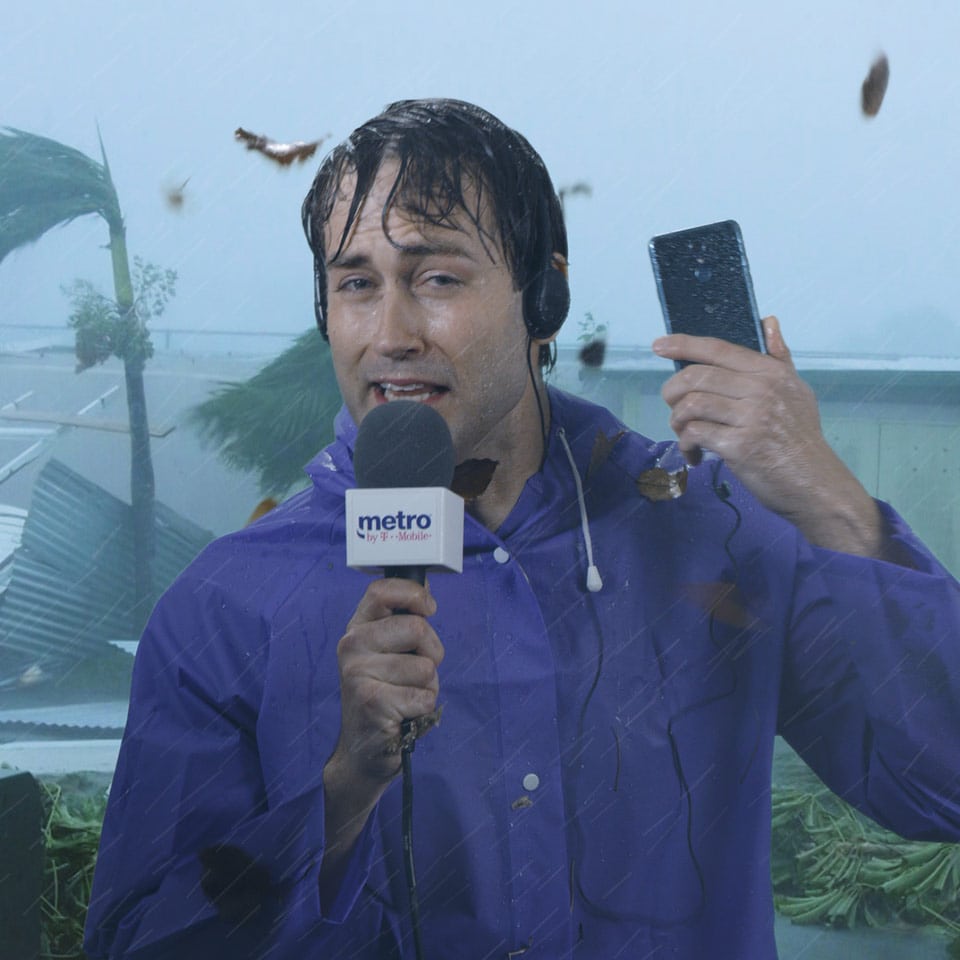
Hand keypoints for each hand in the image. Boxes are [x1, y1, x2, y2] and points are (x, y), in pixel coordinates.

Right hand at [328, 577, 443, 790]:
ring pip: (426, 666)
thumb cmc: (384, 696)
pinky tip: (402, 714)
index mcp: (357, 629)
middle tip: (415, 672)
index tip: (428, 608)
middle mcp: (351, 646)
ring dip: (428, 686)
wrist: (363, 751)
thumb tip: (425, 589)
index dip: (413, 594)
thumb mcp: (387, 653)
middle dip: (432, 652)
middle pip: (417, 627)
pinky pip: (425, 695)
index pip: (382, 590)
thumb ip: (402, 622)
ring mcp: (358, 673)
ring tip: (405, 696)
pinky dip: (423, 707)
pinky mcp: (372, 701)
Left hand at [654, 317, 884, 556]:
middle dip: (672, 392)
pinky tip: (694, 454)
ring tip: (685, 434)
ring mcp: (750, 418)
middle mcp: (761, 390)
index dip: (684, 344)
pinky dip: (686, 445)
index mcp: (771, 373)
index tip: (659, 346)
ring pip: (691, 405)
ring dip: (677, 421)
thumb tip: (769, 321)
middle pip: (696, 377)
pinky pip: (695, 434)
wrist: (814, 482)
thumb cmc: (800, 437)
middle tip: (673, 407)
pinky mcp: (739, 446)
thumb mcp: (797, 390)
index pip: (719, 349)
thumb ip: (779, 357)